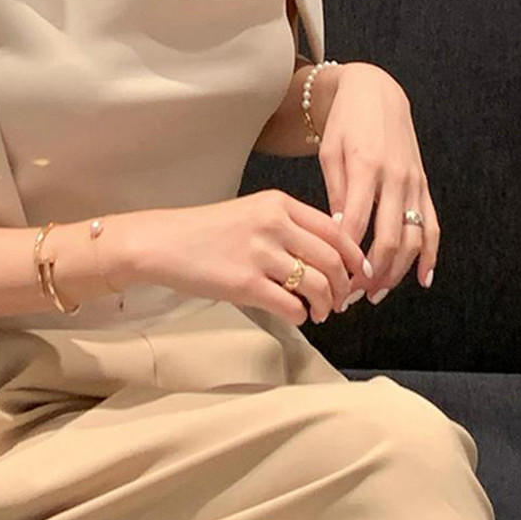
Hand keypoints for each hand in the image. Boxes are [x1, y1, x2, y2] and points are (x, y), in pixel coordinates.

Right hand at [128, 190, 368, 326]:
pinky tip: (296, 316)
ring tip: (319, 312)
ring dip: (325, 305)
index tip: (358, 273)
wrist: (162, 243)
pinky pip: (292, 306)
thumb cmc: (203, 231)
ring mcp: (260, 255)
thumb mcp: (251, 212)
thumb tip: (325, 255)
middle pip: (333, 260)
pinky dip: (301, 316)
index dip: (353, 256)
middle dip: (344, 286)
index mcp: (278, 203)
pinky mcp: (246, 284)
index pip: (335, 230)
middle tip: (341, 300)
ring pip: (318, 286)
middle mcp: (274, 224)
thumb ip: (286, 226)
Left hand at [317, 62, 439, 309]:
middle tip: (351, 297)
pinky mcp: (424, 184)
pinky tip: (423, 279)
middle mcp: (396, 178)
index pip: (356, 224)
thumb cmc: (345, 123)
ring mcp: (414, 182)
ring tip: (376, 293)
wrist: (377, 92)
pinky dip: (431, 255)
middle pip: (390, 239)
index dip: (346, 257)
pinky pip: (432, 225)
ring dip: (397, 271)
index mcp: (367, 168)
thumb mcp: (330, 152)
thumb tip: (338, 234)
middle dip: (371, 274)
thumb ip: (336, 192)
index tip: (332, 279)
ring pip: (414, 238)